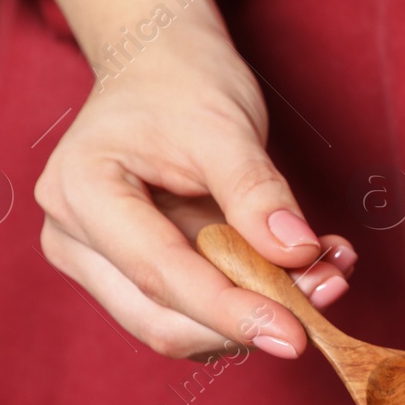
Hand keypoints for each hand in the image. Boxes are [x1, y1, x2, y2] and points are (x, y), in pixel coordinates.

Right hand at [35, 25, 353, 358]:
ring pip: (181, 328)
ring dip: (259, 312)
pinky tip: (301, 271)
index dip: (231, 312)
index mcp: (81, 192)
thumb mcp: (226, 127)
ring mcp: (97, 265)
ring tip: (327, 273)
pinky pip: (195, 313)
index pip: (160, 274)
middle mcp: (74, 239)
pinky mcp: (131, 279)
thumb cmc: (182, 85)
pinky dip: (252, 303)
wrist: (159, 68)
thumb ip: (258, 193)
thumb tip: (299, 255)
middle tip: (330, 289)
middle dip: (250, 317)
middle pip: (163, 319)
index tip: (297, 336)